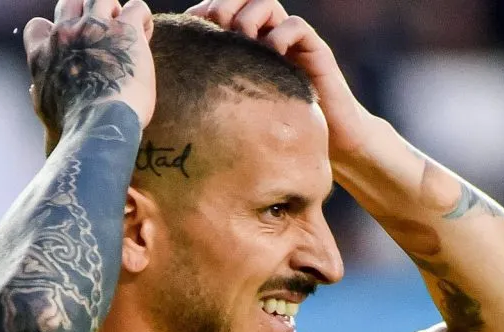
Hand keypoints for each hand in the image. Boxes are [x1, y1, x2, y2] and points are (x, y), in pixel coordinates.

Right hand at [24, 0, 155, 152]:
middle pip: (71, 3)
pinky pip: (137, 7)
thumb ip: (40, 96)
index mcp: (43, 54)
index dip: (56, 32)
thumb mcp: (47, 113)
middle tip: (102, 35)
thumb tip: (33, 90)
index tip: (72, 46)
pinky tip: (145, 35)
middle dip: (86, 14)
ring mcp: (95, 27)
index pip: (38, 27)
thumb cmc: (73, 128)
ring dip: (114, 11)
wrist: (99, 126)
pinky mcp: (126, 30)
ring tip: (125, 32)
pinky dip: (143, 17)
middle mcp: (66, 34)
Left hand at [185, 0, 371, 160]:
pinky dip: (279, 34)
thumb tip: (172, 92)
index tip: (189, 30)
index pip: (220, 9)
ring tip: (242, 42)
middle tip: (214, 29)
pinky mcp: (315, 52)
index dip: (202, 11)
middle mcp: (268, 36)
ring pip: (266, 2)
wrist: (331, 145)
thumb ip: (215, 95)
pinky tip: (272, 57)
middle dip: (222, 6)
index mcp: (246, 46)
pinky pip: (295, 25)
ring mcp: (292, 42)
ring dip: (247, 17)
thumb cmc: (278, 134)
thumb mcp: (238, 112)